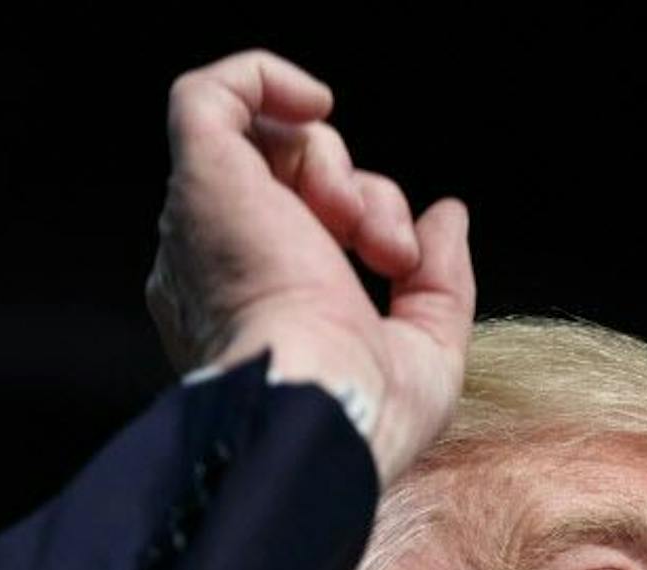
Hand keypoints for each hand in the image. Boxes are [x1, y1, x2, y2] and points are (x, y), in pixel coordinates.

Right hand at [147, 51, 474, 482]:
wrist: (321, 415)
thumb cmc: (366, 413)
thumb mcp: (428, 351)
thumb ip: (440, 281)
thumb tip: (446, 217)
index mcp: (254, 310)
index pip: (304, 227)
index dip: (369, 219)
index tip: (404, 264)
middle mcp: (215, 267)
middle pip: (290, 182)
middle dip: (363, 196)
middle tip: (392, 252)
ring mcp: (203, 223)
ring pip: (266, 143)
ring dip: (339, 166)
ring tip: (366, 230)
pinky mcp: (200, 180)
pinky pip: (205, 95)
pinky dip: (264, 78)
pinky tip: (317, 105)